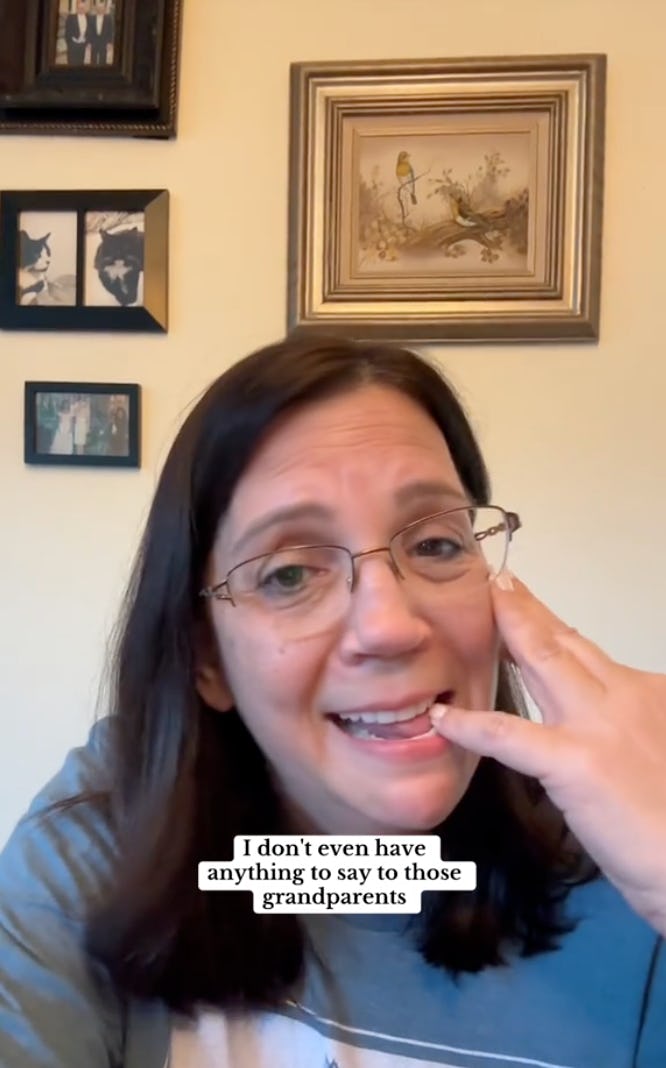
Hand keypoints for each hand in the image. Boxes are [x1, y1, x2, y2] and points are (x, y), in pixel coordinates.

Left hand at [431, 574, 665, 934]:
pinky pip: (510, 736)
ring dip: (510, 630)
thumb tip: (596, 730)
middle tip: (500, 584)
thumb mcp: (657, 751)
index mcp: (649, 695)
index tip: (528, 606)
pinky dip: (472, 725)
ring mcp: (600, 726)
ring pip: (545, 661)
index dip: (554, 628)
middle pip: (567, 642)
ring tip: (481, 606)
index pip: (590, 654)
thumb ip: (628, 731)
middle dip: (528, 609)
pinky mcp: (576, 762)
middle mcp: (627, 697)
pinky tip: (441, 719)